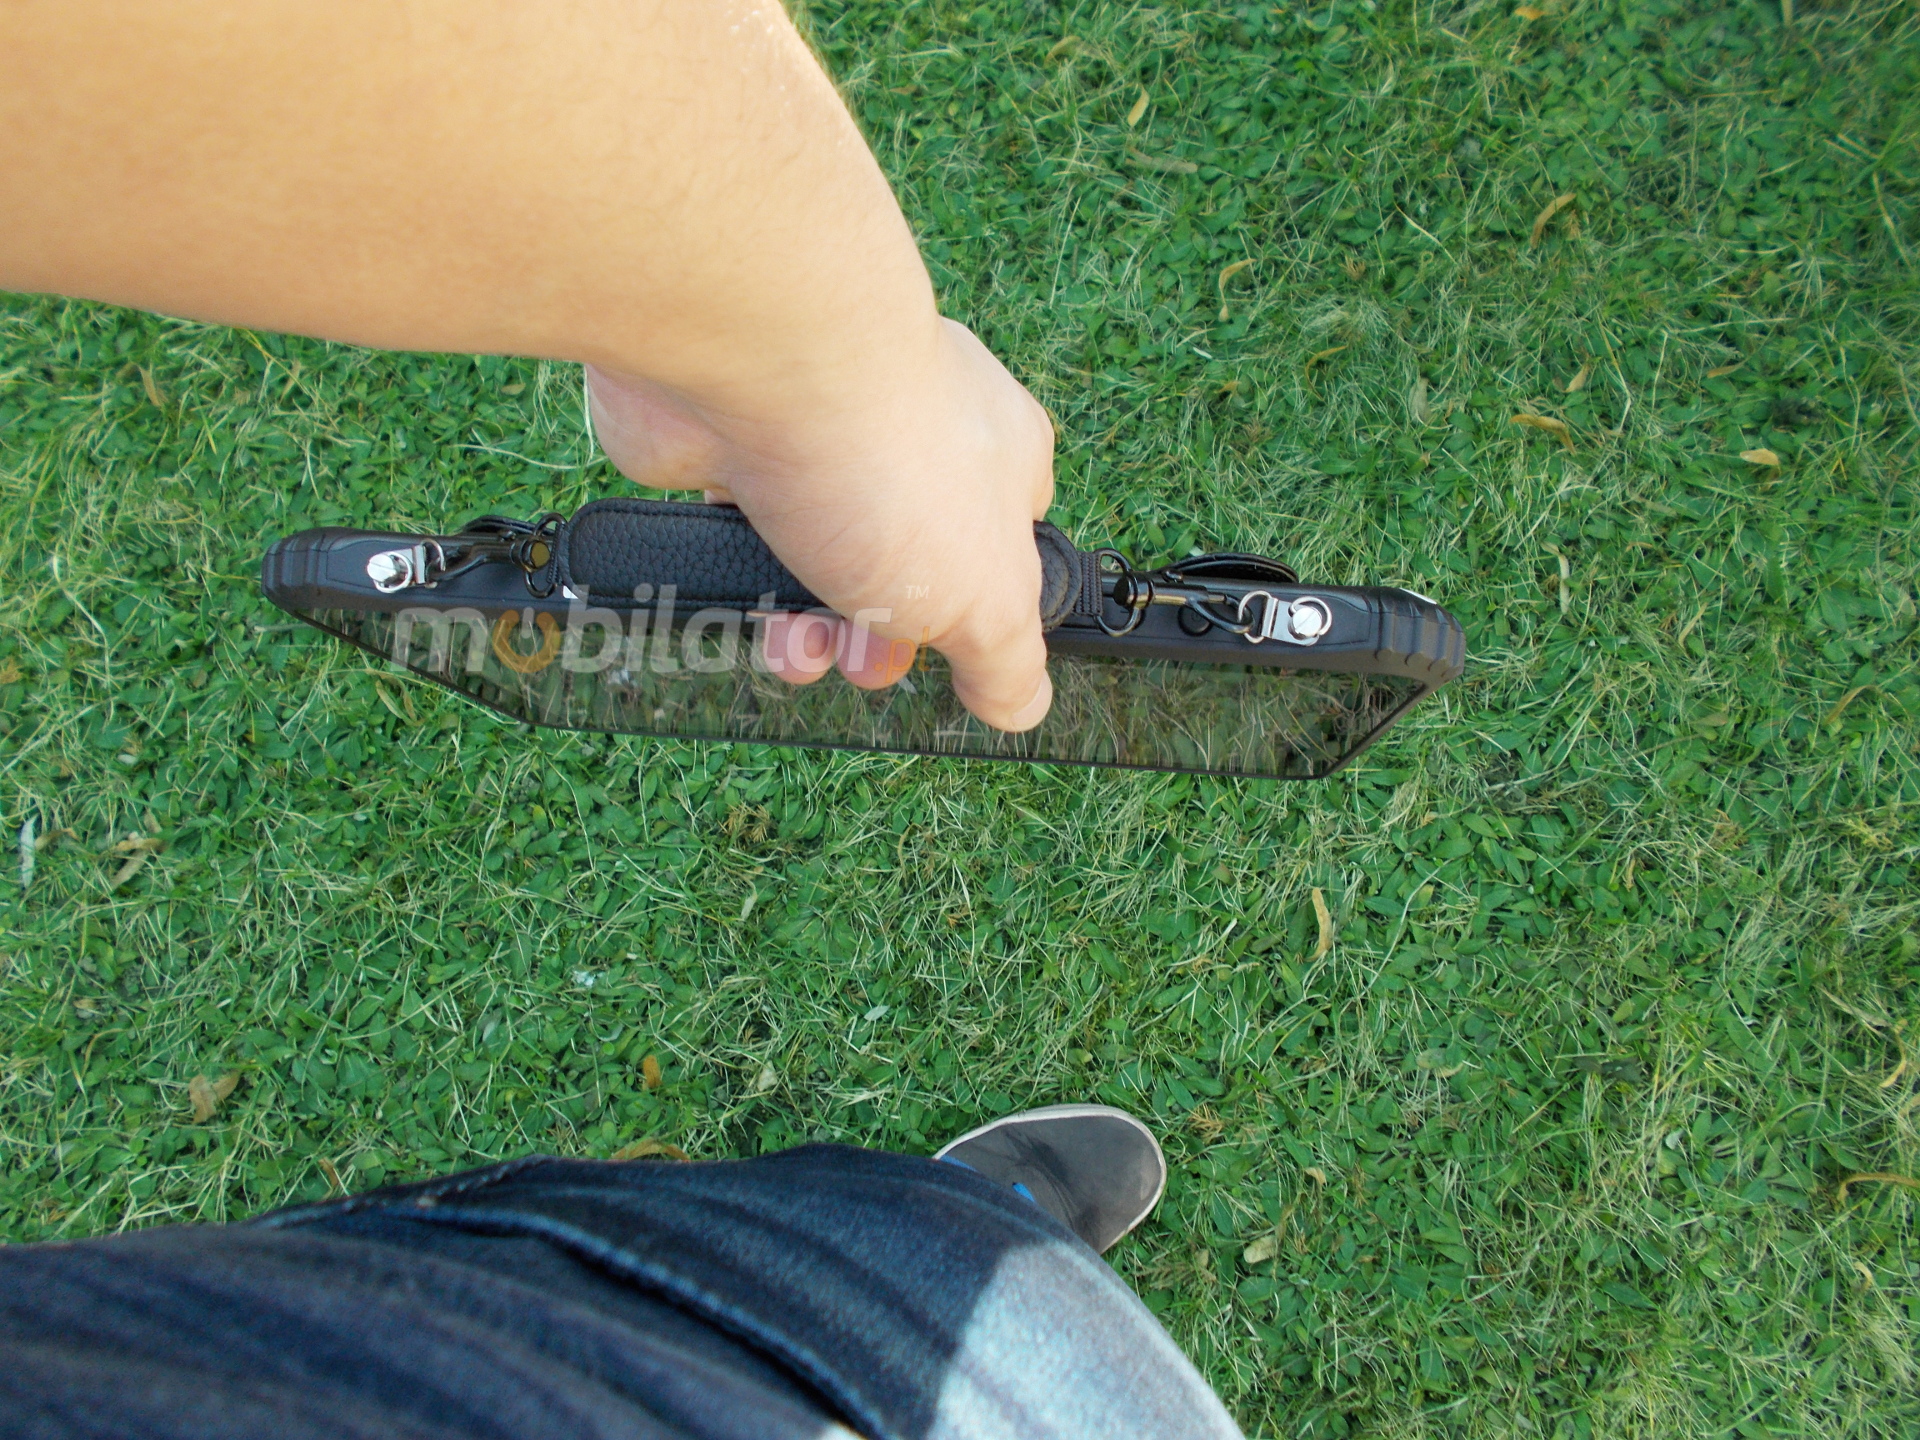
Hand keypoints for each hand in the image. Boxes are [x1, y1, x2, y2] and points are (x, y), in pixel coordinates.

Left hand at [587, 319, 1054, 731]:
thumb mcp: (986, 598)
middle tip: (861, 661)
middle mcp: (909, 435)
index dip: (978, 612)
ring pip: (812, 558)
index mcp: (996, 458)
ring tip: (790, 647)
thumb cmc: (889, 465)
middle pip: (900, 564)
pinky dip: (733, 578)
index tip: (953, 656)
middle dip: (878, 635)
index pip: (1007, 545)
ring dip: (801, 623)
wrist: (754, 364)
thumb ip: (1008, 660)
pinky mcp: (729, 444)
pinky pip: (736, 534)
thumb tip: (1021, 704)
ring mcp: (815, 437)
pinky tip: (734, 601)